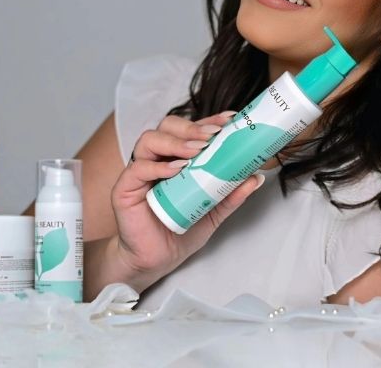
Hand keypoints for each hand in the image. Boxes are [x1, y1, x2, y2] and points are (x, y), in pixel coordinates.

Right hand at [110, 111, 264, 291]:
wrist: (157, 260)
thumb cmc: (180, 229)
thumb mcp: (212, 211)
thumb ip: (230, 194)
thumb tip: (255, 178)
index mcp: (176, 157)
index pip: (190, 129)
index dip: (208, 120)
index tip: (230, 119)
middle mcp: (157, 158)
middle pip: (168, 126)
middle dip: (191, 127)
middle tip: (212, 136)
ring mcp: (140, 171)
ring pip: (150, 140)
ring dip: (175, 142)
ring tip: (196, 151)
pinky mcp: (125, 188)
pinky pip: (138, 168)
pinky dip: (158, 166)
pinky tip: (175, 170)